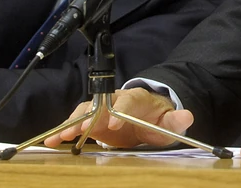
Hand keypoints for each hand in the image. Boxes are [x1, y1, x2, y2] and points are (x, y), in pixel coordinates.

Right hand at [44, 87, 192, 148]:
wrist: (148, 115)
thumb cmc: (157, 118)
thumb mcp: (169, 121)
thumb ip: (176, 120)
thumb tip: (187, 115)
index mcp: (135, 99)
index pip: (126, 101)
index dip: (119, 111)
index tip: (114, 123)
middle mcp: (114, 101)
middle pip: (98, 105)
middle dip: (86, 117)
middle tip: (77, 130)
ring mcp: (102, 111)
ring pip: (83, 113)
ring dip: (70, 125)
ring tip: (56, 137)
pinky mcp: (94, 122)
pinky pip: (77, 125)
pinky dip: (64, 131)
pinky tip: (53, 141)